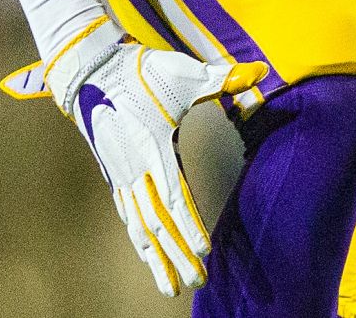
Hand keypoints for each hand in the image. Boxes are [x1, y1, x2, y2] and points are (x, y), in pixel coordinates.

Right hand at [4, 18, 266, 295]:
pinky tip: (147, 254)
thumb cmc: (142, 71)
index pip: (174, 196)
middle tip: (196, 282)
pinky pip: (127, 214)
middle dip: (176, 255)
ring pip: (139, 225)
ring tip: (170, 286)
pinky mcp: (115, 173)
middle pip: (157, 222)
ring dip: (155, 256)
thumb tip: (262, 72)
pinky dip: (138, 238)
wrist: (93, 69)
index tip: (203, 251)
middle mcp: (135, 168)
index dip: (188, 225)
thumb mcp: (185, 73)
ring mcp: (122, 174)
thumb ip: (224, 77)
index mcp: (154, 147)